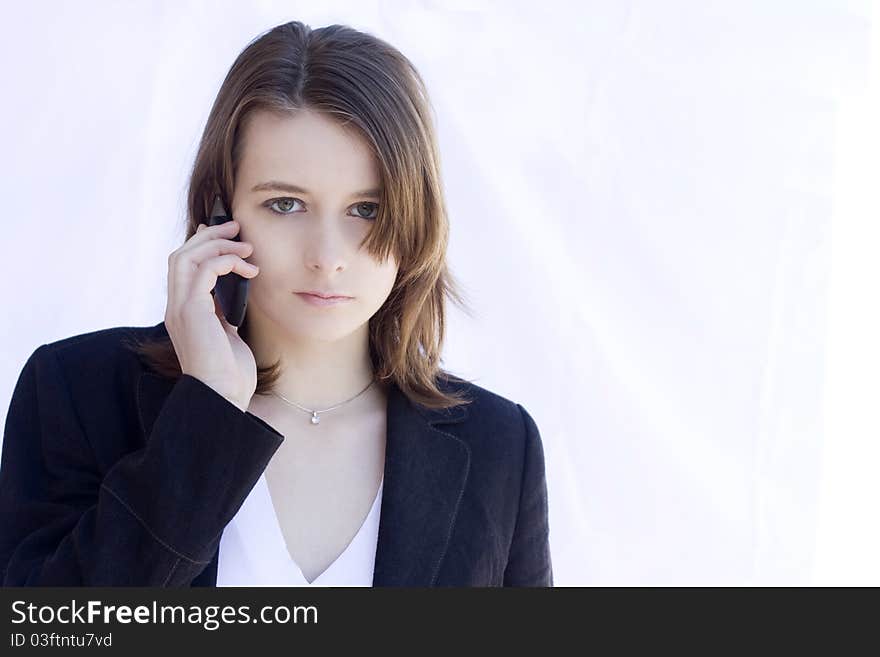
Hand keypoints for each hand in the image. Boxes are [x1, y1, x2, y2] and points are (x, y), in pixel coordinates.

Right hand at [163, 220, 259, 411]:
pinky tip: (249, 270)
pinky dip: (226, 262)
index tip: (226, 234)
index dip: (201, 245)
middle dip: (209, 236)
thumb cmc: (230, 375)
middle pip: (182, 255)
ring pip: (187, 257)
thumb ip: (224, 314)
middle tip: (237, 227)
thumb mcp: (228, 336)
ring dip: (218, 244)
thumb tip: (234, 295)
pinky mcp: (191, 311)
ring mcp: (180, 309)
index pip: (183, 267)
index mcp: (183, 313)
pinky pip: (204, 270)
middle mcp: (176, 308)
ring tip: (247, 246)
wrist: (223, 397)